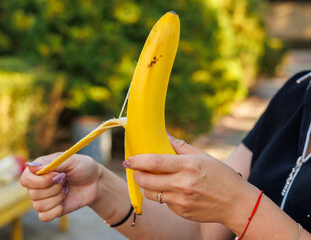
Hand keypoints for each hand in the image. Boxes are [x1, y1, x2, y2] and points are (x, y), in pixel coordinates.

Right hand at [20, 153, 100, 221]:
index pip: (25, 179)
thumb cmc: (83, 167)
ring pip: (38, 205)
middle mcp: (38, 184)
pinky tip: (65, 201)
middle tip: (65, 180)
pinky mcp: (51, 210)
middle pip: (32, 193)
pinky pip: (44, 216)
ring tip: (66, 189)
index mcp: (40, 169)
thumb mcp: (71, 160)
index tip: (56, 175)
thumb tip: (30, 166)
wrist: (96, 182)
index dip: (39, 180)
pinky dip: (56, 210)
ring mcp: (44, 197)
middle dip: (53, 188)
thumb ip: (52, 163)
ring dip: (57, 198)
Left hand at [127, 137, 257, 224]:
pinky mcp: (181, 212)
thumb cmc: (220, 176)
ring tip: (151, 178)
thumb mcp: (203, 156)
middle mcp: (182, 184)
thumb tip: (163, 135)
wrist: (236, 203)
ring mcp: (181, 201)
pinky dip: (162, 195)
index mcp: (188, 166)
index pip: (154, 162)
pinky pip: (163, 202)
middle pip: (146, 180)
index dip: (137, 160)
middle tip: (135, 169)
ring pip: (150, 194)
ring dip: (146, 185)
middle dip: (136, 174)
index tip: (129, 159)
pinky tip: (171, 189)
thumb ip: (180, 146)